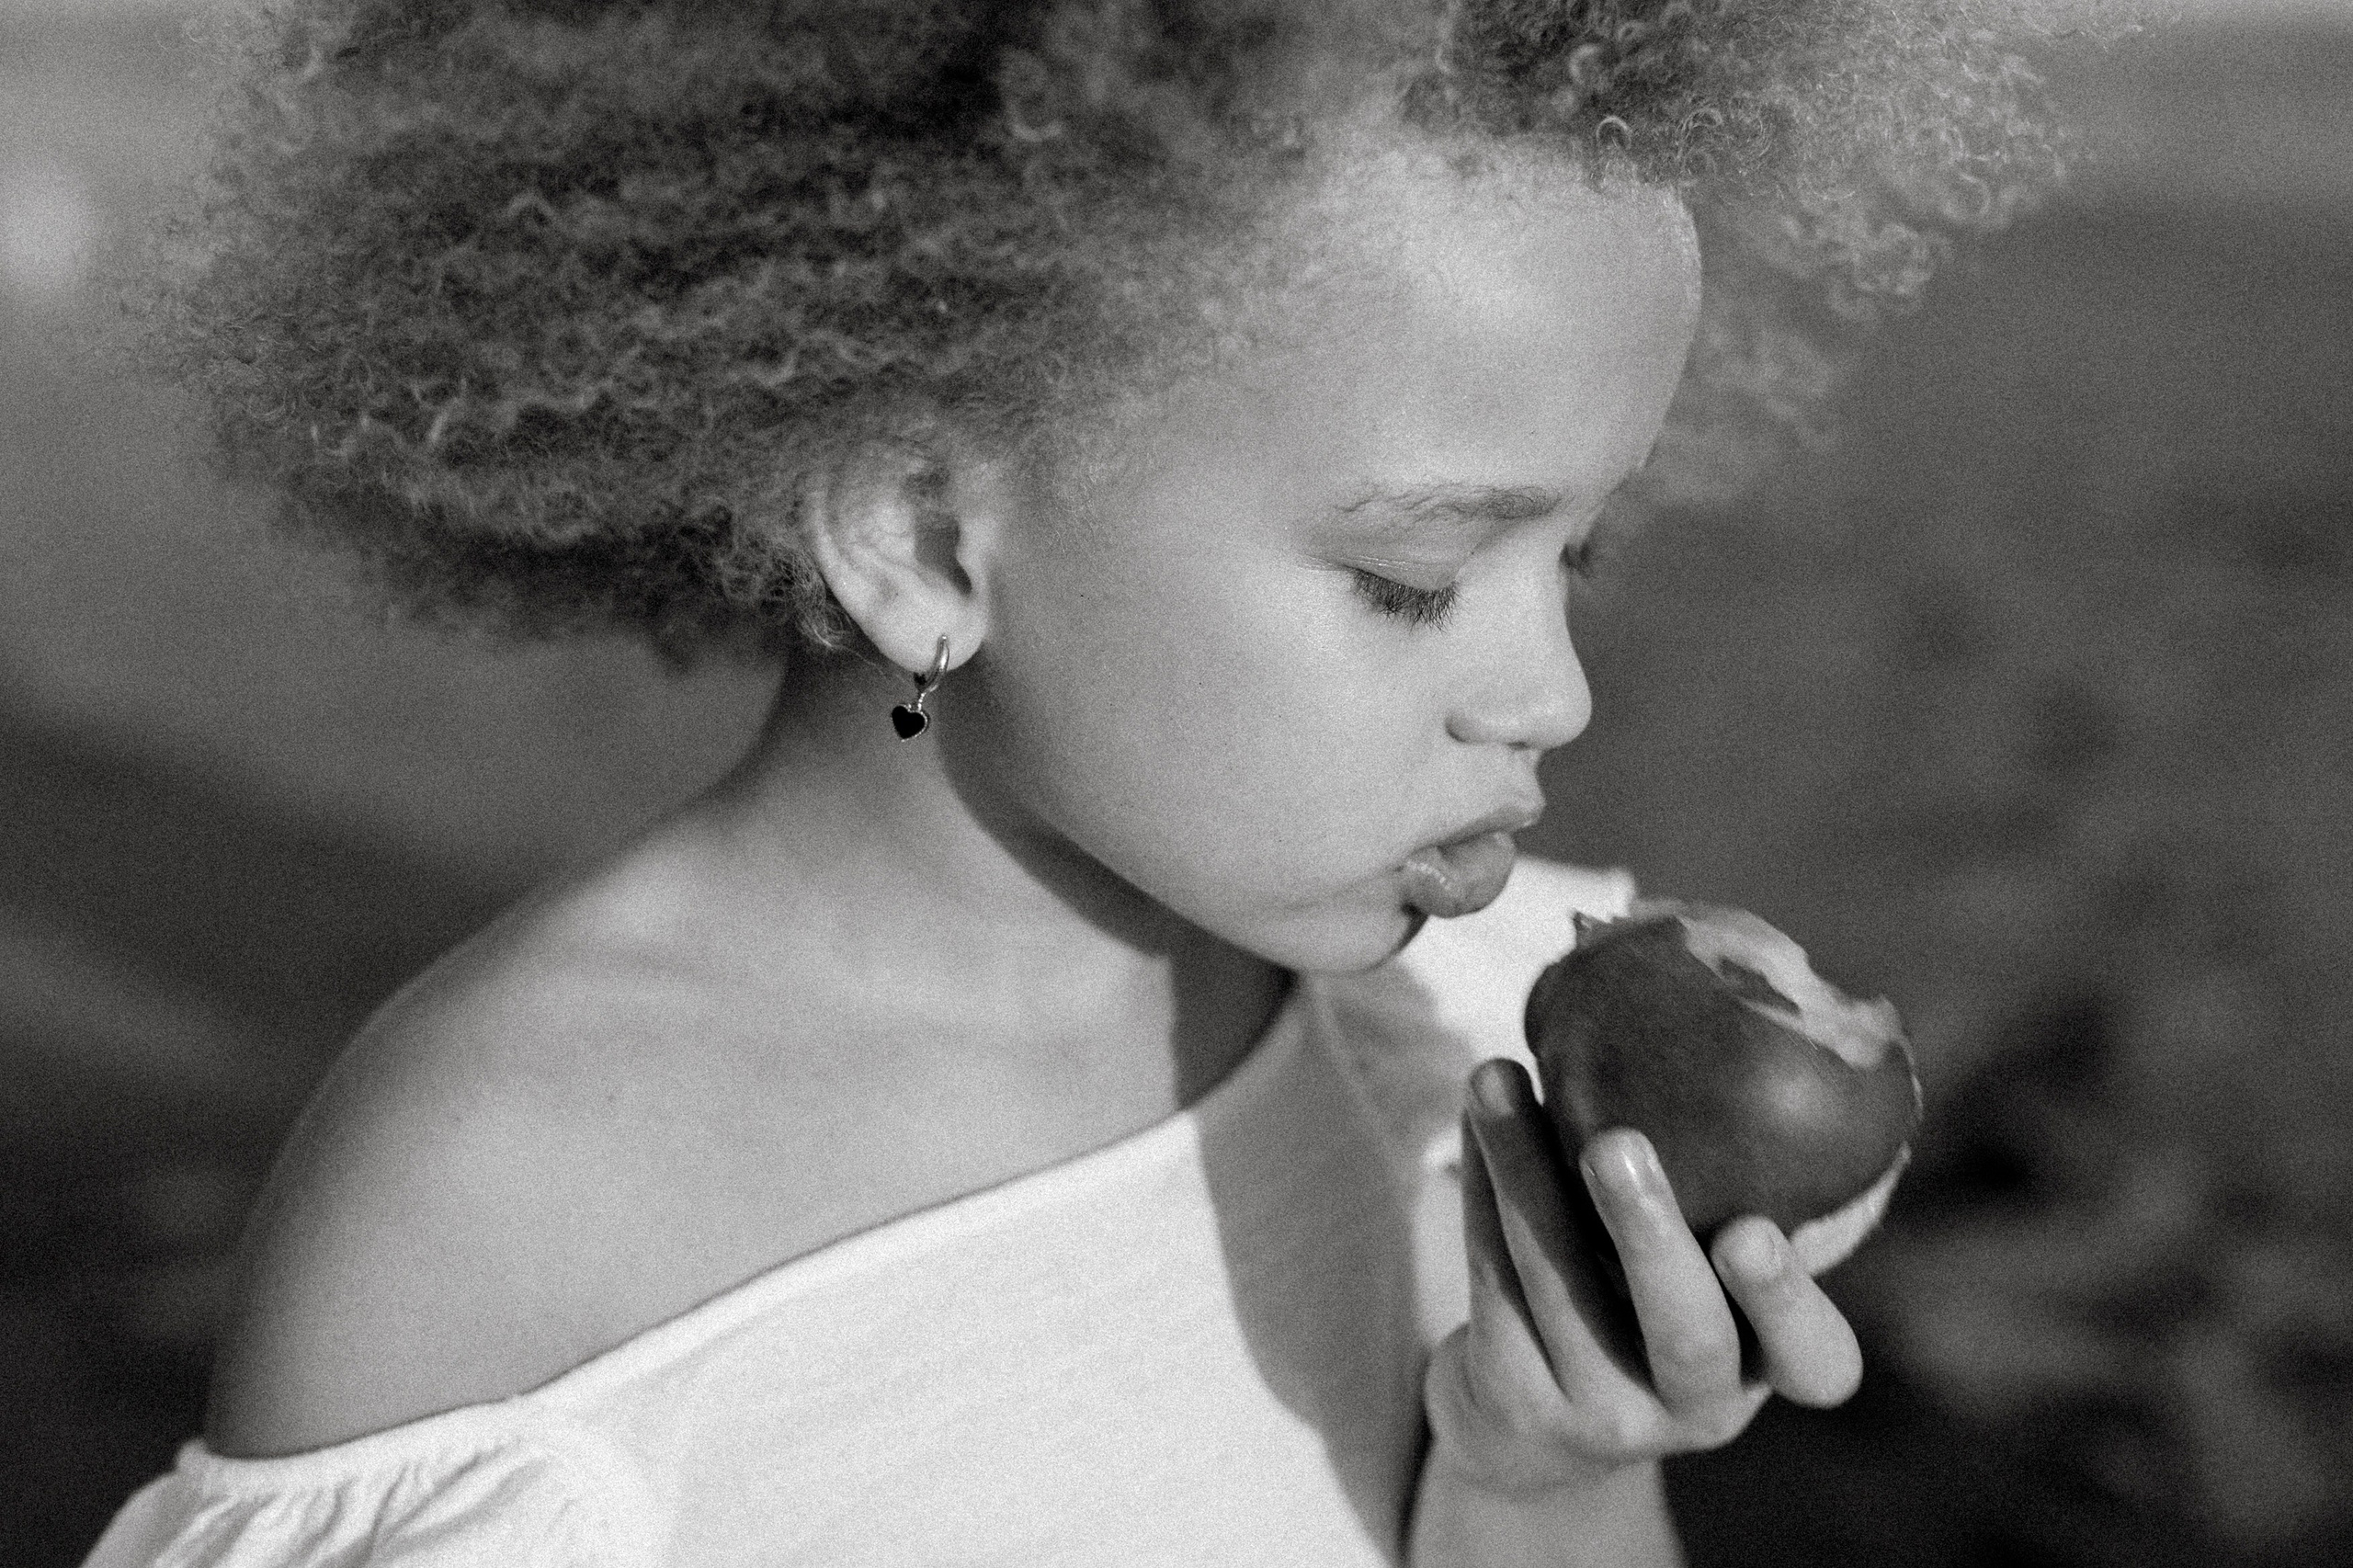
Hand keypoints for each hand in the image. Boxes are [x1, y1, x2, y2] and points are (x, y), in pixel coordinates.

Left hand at [1423, 1058, 1863, 1497]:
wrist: (1532, 1418)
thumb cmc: (1646, 1294)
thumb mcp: (1708, 1263)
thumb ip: (1745, 1180)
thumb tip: (1765, 1010)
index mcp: (1769, 1364)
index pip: (1816, 1359)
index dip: (1787, 1302)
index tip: (1753, 1232)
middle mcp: (1699, 1406)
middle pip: (1684, 1333)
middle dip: (1648, 1234)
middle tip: (1616, 1145)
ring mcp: (1605, 1414)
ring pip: (1563, 1291)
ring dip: (1524, 1173)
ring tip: (1497, 1076)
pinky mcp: (1518, 1398)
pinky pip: (1496, 1283)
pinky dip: (1485, 1188)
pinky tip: (1479, 1111)